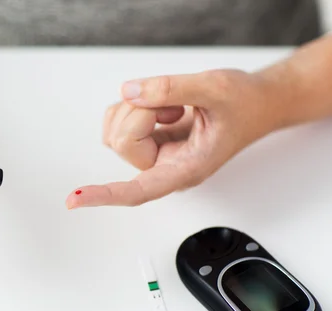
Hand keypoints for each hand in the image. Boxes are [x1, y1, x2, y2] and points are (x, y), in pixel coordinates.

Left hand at [66, 69, 274, 208]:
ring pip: (114, 130)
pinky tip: (163, 106)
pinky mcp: (147, 137)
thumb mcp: (215, 88)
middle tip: (175, 106)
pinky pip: (117, 118)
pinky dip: (133, 103)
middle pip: (122, 143)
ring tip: (174, 107)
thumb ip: (170, 89)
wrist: (256, 103)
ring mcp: (154, 153)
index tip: (75, 200)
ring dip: (137, 107)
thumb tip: (129, 92)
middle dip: (141, 113)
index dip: (105, 194)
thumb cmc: (244, 104)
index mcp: (186, 170)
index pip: (138, 190)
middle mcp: (165, 167)